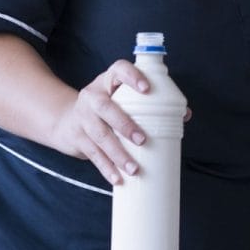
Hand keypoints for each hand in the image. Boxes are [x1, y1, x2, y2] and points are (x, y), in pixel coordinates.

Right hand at [46, 59, 191, 186]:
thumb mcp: (121, 99)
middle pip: (105, 108)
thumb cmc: (106, 108)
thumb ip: (150, 104)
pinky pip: (93, 154)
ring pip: (99, 136)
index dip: (132, 77)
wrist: (65, 120)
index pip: (118, 70)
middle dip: (124, 124)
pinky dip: (106, 168)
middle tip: (142, 140)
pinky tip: (118, 179)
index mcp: (107, 81)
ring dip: (117, 154)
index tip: (146, 89)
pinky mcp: (77, 138)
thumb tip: (184, 115)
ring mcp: (82, 118)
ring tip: (134, 169)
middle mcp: (92, 97)